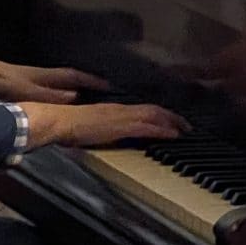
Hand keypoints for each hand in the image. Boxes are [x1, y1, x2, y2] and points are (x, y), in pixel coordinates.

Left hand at [0, 59, 113, 104]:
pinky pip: (54, 87)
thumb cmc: (6, 83)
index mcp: (51, 76)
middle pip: (74, 77)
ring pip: (64, 81)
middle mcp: (48, 74)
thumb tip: (76, 97)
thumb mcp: (30, 93)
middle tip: (106, 89)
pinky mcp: (28, 83)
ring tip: (89, 95)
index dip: (95, 81)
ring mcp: (38, 78)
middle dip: (90, 82)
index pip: (79, 76)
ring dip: (77, 86)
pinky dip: (64, 91)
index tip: (112, 85)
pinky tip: (61, 99)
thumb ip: (52, 96)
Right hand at [19, 101, 188, 150]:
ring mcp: (121, 117)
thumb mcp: (89, 125)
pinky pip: (146, 127)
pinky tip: (172, 135)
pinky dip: (161, 130)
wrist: (59, 121)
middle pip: (153, 110)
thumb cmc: (67, 125)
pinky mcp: (119, 126)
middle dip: (172, 117)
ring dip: (172, 122)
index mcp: (114, 109)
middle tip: (186, 125)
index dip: (159, 114)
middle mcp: (121, 109)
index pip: (142, 109)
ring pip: (154, 116)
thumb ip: (101, 128)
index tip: (171, 119)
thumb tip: (107, 134)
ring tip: (185, 129)